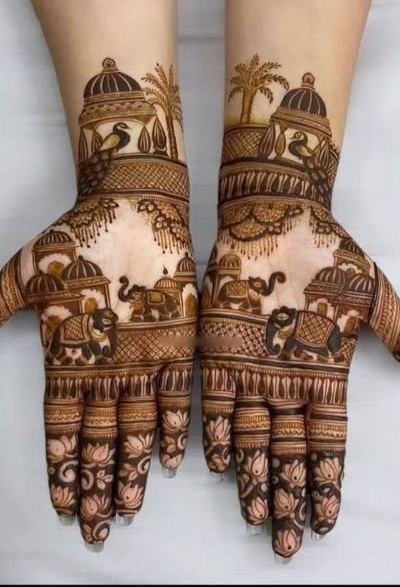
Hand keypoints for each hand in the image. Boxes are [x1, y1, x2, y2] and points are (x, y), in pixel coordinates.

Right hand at [0, 58, 196, 549]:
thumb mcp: (25, 275)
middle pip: (99, 438)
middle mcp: (107, 368)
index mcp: (70, 357)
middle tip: (95, 527)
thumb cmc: (76, 237)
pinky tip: (169, 458)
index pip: (63, 426)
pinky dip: (173, 424)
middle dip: (96, 481)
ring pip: (136, 425)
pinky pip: (177, 392)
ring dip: (130, 465)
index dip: (62, 465)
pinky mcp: (178, 342)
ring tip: (127, 506)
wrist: (132, 206)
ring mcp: (143, 358)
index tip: (61, 503)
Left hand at [199, 78, 399, 560]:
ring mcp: (251, 369)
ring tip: (257, 515)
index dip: (328, 481)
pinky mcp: (219, 350)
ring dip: (255, 476)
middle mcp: (287, 381)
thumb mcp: (373, 295)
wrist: (276, 217)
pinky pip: (215, 400)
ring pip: (252, 435)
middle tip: (288, 542)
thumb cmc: (328, 254)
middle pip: (289, 452)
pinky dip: (218, 430)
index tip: (326, 518)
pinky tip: (222, 462)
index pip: (328, 442)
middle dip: (290, 495)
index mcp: (324, 374)